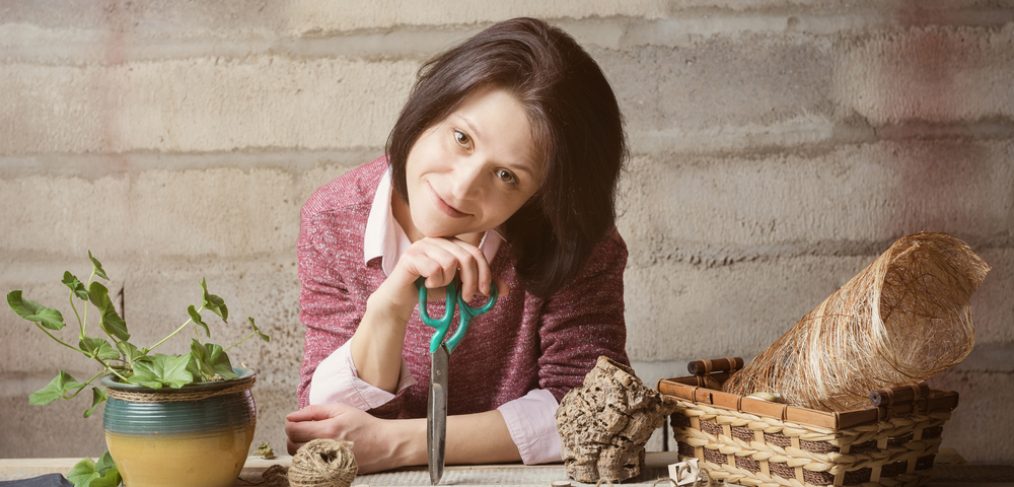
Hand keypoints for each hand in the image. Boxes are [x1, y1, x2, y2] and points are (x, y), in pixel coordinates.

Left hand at [285, 403, 418, 473]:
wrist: (385, 444)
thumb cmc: (364, 424)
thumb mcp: (341, 409)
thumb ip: (315, 411)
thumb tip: (292, 416)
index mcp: (327, 430)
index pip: (292, 430)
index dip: (290, 423)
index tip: (295, 421)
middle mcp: (325, 449)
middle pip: (291, 446)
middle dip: (293, 436)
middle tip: (304, 429)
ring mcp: (328, 463)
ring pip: (299, 458)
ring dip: (300, 447)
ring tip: (313, 439)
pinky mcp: (331, 472)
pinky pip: (310, 466)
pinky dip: (310, 458)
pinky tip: (320, 450)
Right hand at [371, 237, 492, 315]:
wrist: (403, 300)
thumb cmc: (431, 290)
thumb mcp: (459, 287)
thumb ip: (479, 284)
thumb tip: (505, 290)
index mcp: (450, 242)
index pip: (476, 252)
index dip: (485, 273)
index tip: (485, 293)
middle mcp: (437, 239)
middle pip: (466, 257)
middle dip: (471, 281)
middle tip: (466, 298)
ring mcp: (422, 244)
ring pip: (450, 262)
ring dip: (447, 281)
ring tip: (438, 285)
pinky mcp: (410, 255)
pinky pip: (434, 268)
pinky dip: (434, 282)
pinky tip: (425, 283)